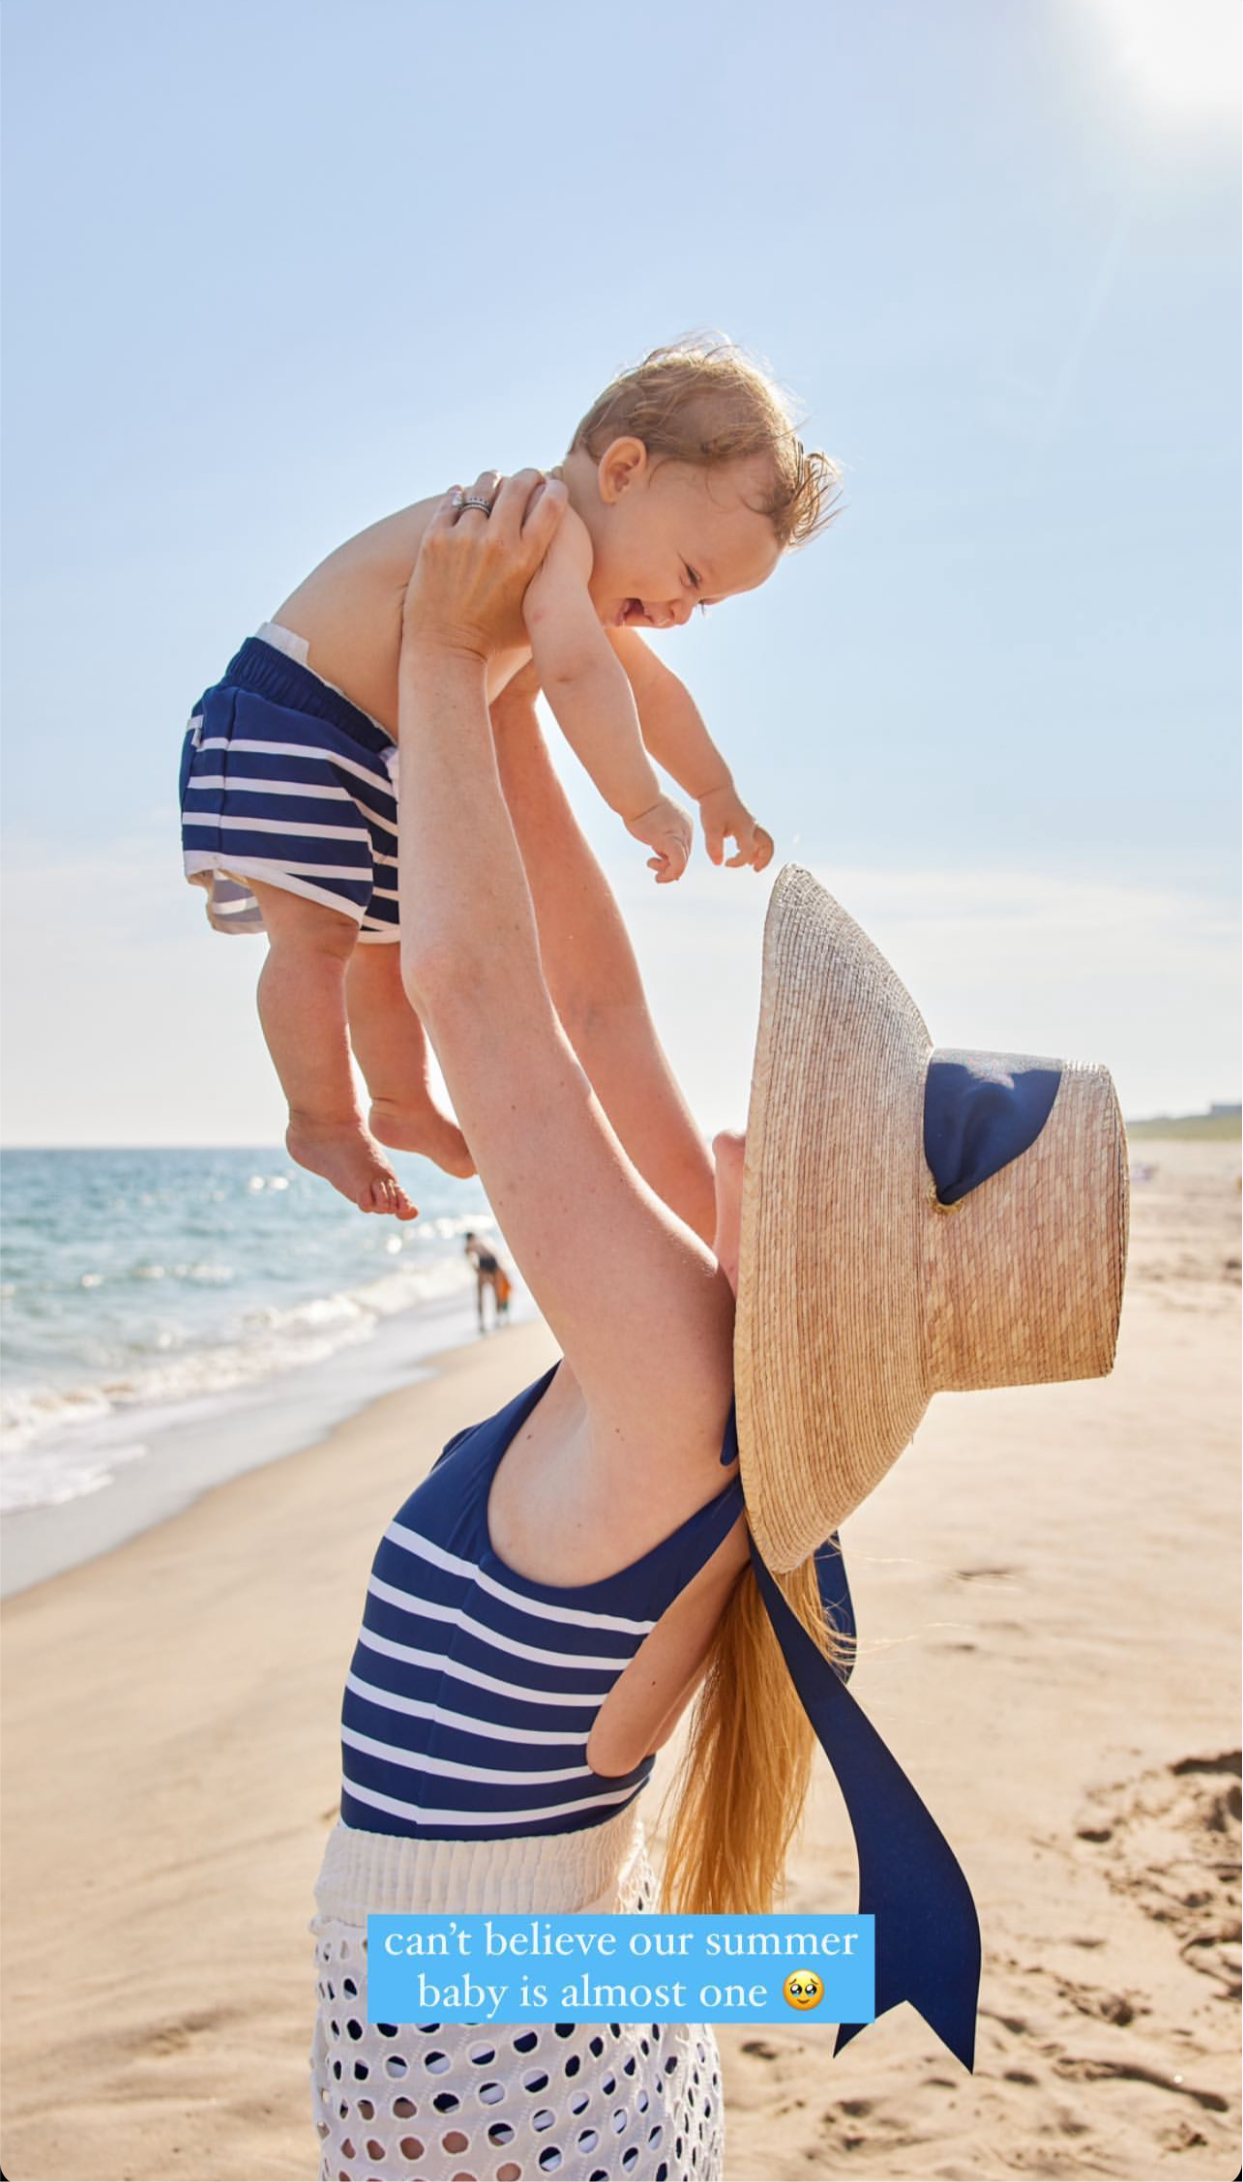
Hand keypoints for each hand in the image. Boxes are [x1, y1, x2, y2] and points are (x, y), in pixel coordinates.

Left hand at [403, 469, 566, 662]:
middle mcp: (497, 542)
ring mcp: (463, 538)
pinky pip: (452, 500)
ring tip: (495, 484)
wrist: (446, 650)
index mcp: (527, 558)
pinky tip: (465, 497)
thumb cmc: (496, 637)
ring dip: (493, 482)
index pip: (551, 502)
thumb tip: (568, 551)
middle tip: (527, 478)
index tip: (552, 485)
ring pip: (483, 487)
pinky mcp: (434, 538)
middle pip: (519, 486)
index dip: (554, 488)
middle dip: (527, 477)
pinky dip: (461, 496)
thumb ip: (551, 577)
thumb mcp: (534, 607)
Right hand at [625, 794, 693, 884]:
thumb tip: (661, 857)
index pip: (683, 848)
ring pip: (682, 864)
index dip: (670, 859)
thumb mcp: (655, 824)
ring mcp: (681, 835)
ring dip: (667, 873)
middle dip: (668, 866)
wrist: (636, 795)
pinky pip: (678, 865)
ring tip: (651, 865)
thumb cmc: (639, 807)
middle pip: (683, 857)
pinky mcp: (672, 841)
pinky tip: (658, 877)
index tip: (655, 860)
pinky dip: (670, 875)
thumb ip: (661, 838)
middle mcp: (686, 830)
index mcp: (684, 824)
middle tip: (651, 863)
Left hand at [698, 783, 773, 871]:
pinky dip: (755, 846)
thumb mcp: (710, 827)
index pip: (747, 851)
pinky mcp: (747, 821)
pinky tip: (741, 850)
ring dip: (761, 854)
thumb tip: (718, 863)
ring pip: (765, 841)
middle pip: (768, 845)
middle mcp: (752, 826)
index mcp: (744, 828)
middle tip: (755, 870)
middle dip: (764, 859)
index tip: (726, 863)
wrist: (716, 789)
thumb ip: (714, 846)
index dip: (738, 862)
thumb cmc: (713, 807)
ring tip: (752, 864)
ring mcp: (752, 823)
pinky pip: (758, 836)